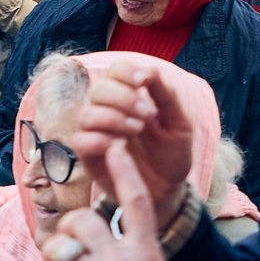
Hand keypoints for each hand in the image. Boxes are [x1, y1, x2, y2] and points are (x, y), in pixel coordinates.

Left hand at [32, 154, 188, 260]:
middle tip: (71, 245)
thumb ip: (139, 257)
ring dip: (57, 255)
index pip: (136, 201)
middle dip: (71, 229)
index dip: (124, 171)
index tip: (114, 146)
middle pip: (83, 221)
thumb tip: (117, 239)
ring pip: (60, 246)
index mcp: (148, 255)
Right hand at [73, 60, 197, 227]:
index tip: (144, 82)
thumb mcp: (179, 122)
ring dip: (112, 118)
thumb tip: (147, 71)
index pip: (115, 71)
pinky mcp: (89, 158)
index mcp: (129, 97)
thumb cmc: (172, 152)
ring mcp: (96, 134)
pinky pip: (80, 141)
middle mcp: (107, 112)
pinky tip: (120, 146)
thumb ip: (165, 94)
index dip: (125, 72)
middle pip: (98, 90)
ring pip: (86, 114)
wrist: (168, 189)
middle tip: (147, 114)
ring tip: (137, 129)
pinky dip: (99, 139)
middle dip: (123, 97)